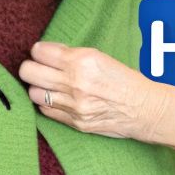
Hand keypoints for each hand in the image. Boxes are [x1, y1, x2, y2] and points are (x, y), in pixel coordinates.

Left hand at [18, 41, 170, 140]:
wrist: (146, 109)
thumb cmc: (126, 81)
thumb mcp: (101, 58)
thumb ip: (72, 55)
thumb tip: (47, 53)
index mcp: (83, 60)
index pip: (39, 52)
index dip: (39, 52)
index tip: (43, 54)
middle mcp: (75, 82)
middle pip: (28, 72)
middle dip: (31, 68)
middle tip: (39, 69)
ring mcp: (74, 105)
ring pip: (34, 93)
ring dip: (39, 88)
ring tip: (49, 86)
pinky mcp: (75, 122)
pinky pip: (45, 112)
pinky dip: (48, 105)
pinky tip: (58, 100)